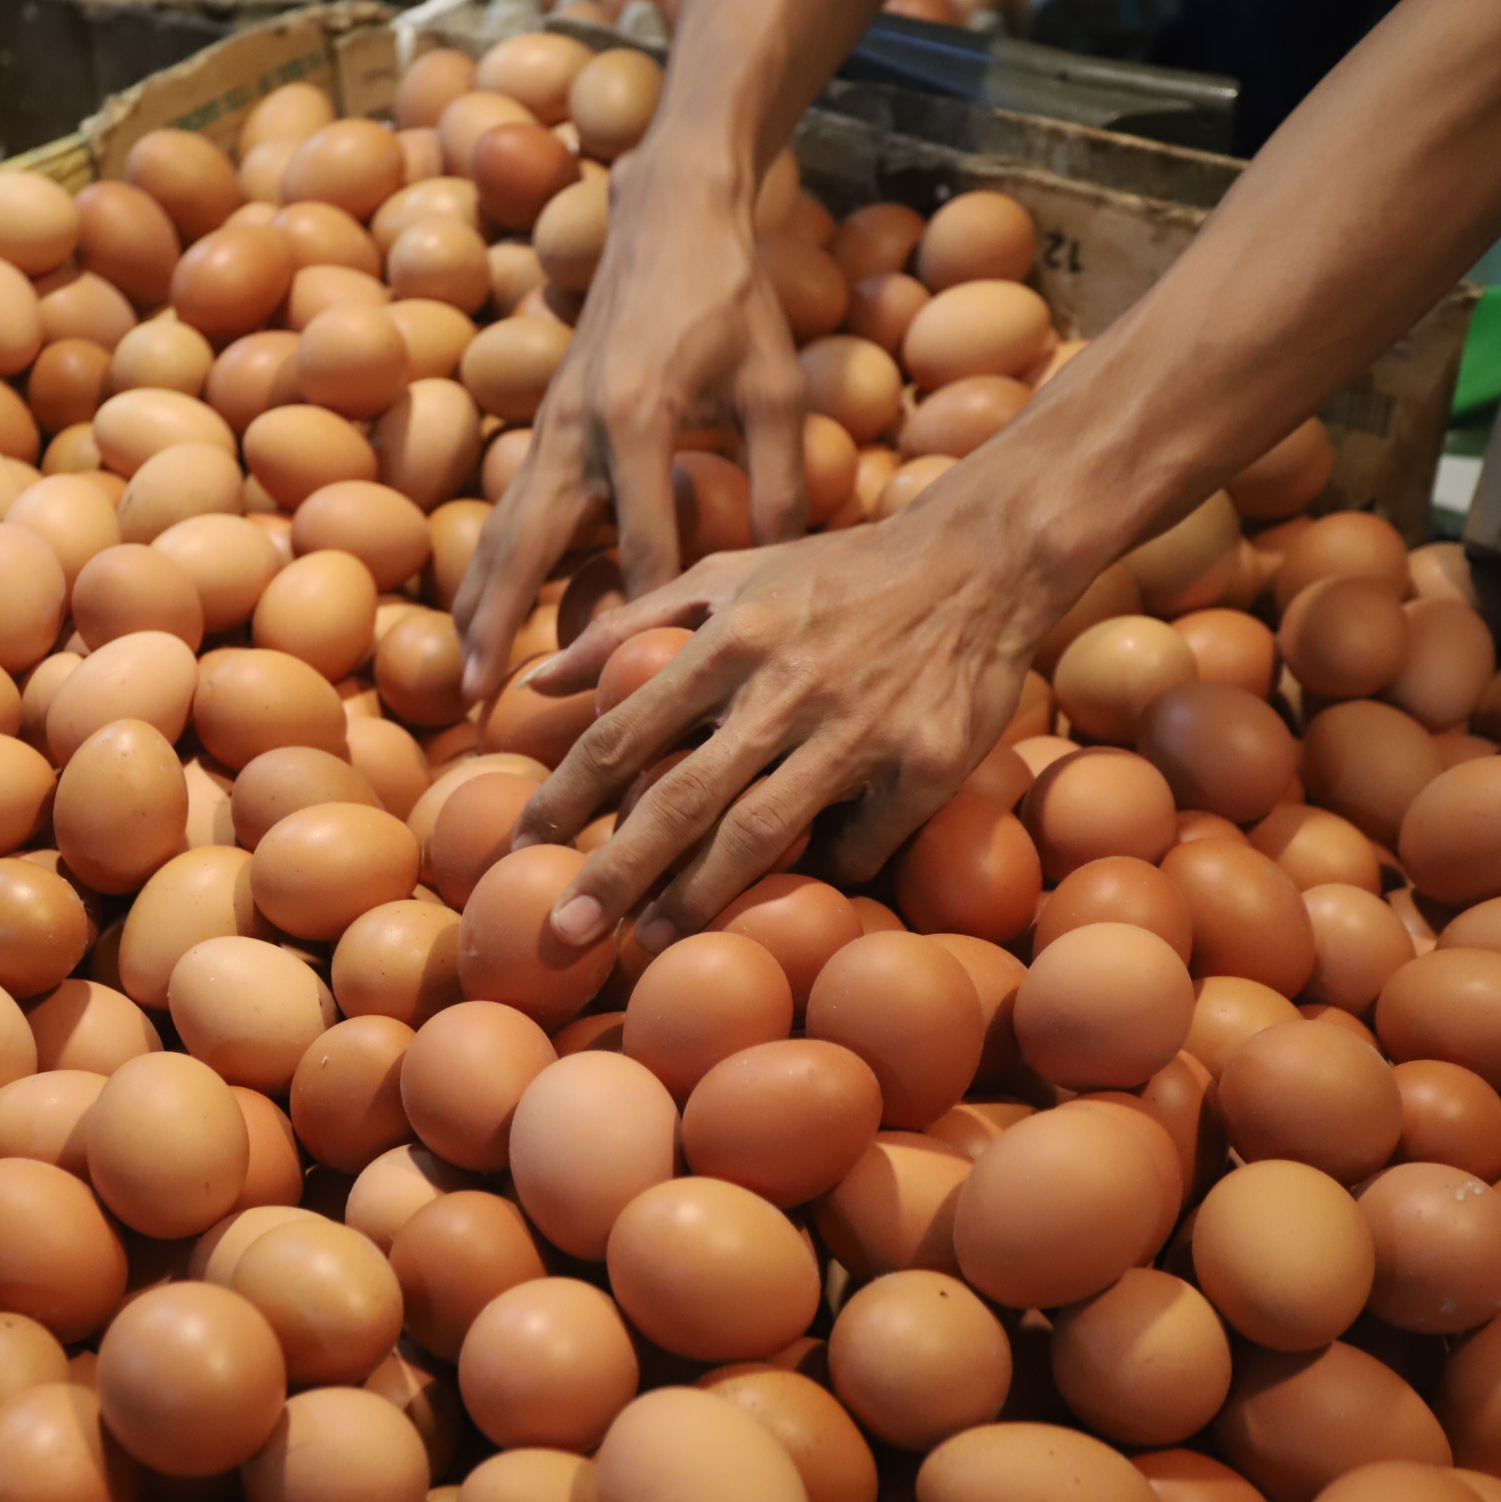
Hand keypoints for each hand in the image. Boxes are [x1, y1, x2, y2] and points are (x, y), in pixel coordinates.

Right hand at [452, 155, 811, 703]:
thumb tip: (781, 570)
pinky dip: (489, 568)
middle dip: (501, 629)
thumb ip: (782, 474)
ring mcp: (550, 427)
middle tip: (478, 705)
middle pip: (528, 550)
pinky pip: (508, 512)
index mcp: (639, 418)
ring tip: (460, 680)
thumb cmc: (733, 298)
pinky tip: (479, 617)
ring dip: (477, 607)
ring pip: (501, 533)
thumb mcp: (775, 384)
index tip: (640, 690)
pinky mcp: (543, 425)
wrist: (668, 213)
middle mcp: (577, 429)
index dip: (644, 619)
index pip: (644, 544)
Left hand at [512, 502, 1064, 951]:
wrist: (980, 558)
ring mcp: (857, 731)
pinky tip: (793, 896)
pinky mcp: (925, 765)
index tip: (521, 847)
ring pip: (762, 833)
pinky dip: (826, 872)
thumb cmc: (835, 575)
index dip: (566, 795)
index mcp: (727, 640)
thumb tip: (536, 682)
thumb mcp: (726, 576)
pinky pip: (860, 843)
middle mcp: (784, 689)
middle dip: (615, 871)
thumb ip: (628, 626)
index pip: (623, 731)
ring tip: (650, 944)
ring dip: (699, 897)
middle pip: (680, 798)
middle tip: (564, 931)